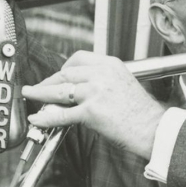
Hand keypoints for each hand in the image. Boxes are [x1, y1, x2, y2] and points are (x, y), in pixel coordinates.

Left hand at [23, 51, 168, 157]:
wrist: (153, 128)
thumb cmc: (141, 112)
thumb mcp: (124, 84)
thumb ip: (103, 81)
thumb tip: (80, 89)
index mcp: (111, 65)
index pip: (79, 59)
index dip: (64, 67)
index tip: (57, 76)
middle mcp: (102, 74)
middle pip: (66, 73)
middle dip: (49, 81)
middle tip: (39, 88)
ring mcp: (95, 92)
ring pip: (60, 90)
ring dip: (41, 93)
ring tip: (32, 95)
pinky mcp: (90, 111)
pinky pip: (62, 114)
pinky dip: (46, 117)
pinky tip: (38, 119)